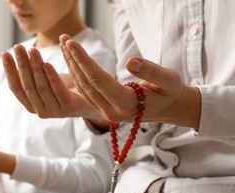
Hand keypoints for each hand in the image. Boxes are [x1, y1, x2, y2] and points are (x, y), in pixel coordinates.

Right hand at [1, 44, 104, 123]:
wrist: (92, 100)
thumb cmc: (65, 87)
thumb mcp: (45, 80)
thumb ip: (31, 72)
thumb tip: (15, 51)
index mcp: (31, 105)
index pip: (16, 88)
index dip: (10, 71)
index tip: (4, 54)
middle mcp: (40, 111)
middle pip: (28, 86)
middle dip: (21, 65)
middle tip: (17, 47)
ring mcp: (54, 111)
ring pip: (41, 87)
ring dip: (35, 67)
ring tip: (32, 50)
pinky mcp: (68, 106)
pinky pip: (57, 90)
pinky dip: (51, 77)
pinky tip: (47, 64)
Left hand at [60, 34, 200, 127]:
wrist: (168, 109)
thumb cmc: (170, 91)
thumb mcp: (169, 80)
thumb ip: (152, 71)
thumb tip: (131, 62)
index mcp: (127, 105)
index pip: (99, 81)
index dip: (84, 61)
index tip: (72, 43)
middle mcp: (112, 112)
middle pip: (87, 84)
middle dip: (73, 60)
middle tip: (64, 38)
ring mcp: (106, 113)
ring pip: (83, 88)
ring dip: (72, 65)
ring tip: (65, 44)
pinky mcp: (103, 109)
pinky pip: (86, 90)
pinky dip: (77, 73)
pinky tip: (72, 58)